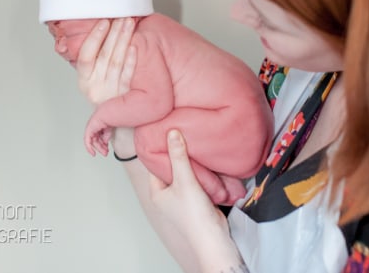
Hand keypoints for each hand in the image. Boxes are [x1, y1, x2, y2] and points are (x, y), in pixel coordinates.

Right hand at [76, 17, 136, 105]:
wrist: (116, 121)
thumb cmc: (106, 94)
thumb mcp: (93, 79)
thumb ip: (93, 60)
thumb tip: (99, 30)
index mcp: (84, 82)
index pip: (86, 56)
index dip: (94, 37)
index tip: (103, 22)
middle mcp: (95, 88)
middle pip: (103, 56)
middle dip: (113, 33)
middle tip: (121, 17)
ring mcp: (111, 92)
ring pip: (116, 62)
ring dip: (123, 40)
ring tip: (129, 24)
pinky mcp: (126, 96)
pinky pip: (128, 75)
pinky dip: (131, 60)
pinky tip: (135, 46)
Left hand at [84, 116, 110, 156]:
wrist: (106, 115)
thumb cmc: (108, 119)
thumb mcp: (108, 131)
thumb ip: (106, 136)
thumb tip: (105, 142)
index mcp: (98, 127)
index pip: (99, 137)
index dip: (103, 144)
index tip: (106, 149)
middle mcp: (93, 128)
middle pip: (96, 141)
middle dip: (101, 148)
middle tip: (105, 153)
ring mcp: (90, 130)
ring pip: (93, 142)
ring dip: (99, 148)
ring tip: (104, 153)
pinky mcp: (88, 131)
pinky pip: (87, 142)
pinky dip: (89, 148)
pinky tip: (92, 153)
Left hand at [149, 130, 242, 271]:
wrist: (213, 236)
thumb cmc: (193, 214)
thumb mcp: (184, 180)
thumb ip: (179, 156)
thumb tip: (172, 133)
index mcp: (157, 192)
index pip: (155, 165)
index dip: (161, 150)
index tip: (166, 133)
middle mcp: (167, 195)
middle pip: (170, 168)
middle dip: (177, 154)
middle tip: (182, 135)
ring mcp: (182, 198)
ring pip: (184, 174)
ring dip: (190, 163)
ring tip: (193, 143)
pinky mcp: (196, 199)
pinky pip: (196, 180)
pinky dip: (200, 172)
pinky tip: (205, 161)